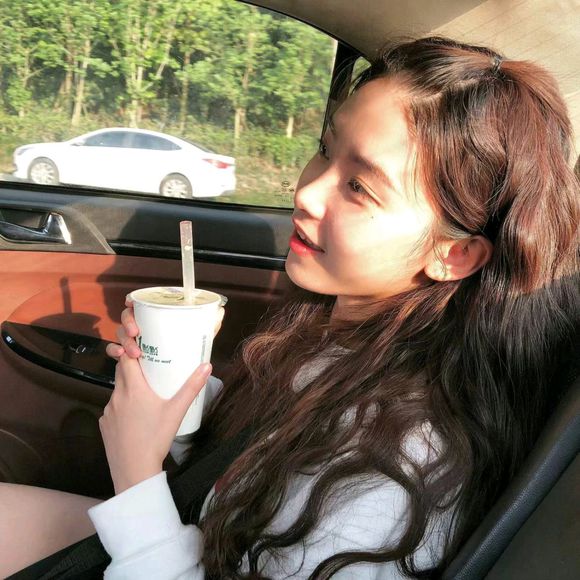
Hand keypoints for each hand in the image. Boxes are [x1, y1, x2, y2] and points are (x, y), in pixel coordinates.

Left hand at [100, 355, 211, 493]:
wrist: (134, 471)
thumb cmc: (156, 439)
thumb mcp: (177, 411)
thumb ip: (192, 387)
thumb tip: (207, 366)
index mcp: (133, 388)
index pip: (126, 358)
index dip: (132, 350)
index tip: (142, 348)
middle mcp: (117, 396)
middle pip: (120, 372)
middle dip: (132, 367)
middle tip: (148, 368)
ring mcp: (108, 411)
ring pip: (116, 391)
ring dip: (127, 388)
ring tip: (145, 396)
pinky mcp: (104, 425)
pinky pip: (112, 409)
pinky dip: (122, 407)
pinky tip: (135, 418)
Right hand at [106, 295, 225, 359]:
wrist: (167, 394)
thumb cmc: (185, 361)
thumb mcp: (197, 341)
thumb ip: (208, 328)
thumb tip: (220, 312)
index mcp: (158, 323)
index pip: (142, 307)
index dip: (134, 301)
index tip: (132, 301)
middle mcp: (144, 331)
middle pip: (129, 318)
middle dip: (129, 322)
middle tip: (136, 332)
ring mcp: (133, 345)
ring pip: (121, 333)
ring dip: (124, 339)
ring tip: (135, 353)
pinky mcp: (126, 360)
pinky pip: (114, 351)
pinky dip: (114, 350)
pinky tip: (120, 355)